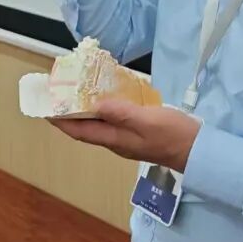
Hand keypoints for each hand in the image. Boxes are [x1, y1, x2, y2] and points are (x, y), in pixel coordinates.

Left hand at [49, 99, 201, 172]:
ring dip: (87, 110)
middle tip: (60, 94)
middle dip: (70, 113)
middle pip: (87, 128)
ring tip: (79, 91)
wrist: (197, 150)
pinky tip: (110, 96)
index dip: (61, 121)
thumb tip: (96, 104)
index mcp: (115, 139)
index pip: (80, 131)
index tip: (46, 108)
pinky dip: (105, 108)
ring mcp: (128, 137)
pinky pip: (114, 119)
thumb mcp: (148, 120)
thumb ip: (122, 113)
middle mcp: (117, 140)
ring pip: (99, 124)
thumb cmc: (172, 135)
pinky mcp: (138, 132)